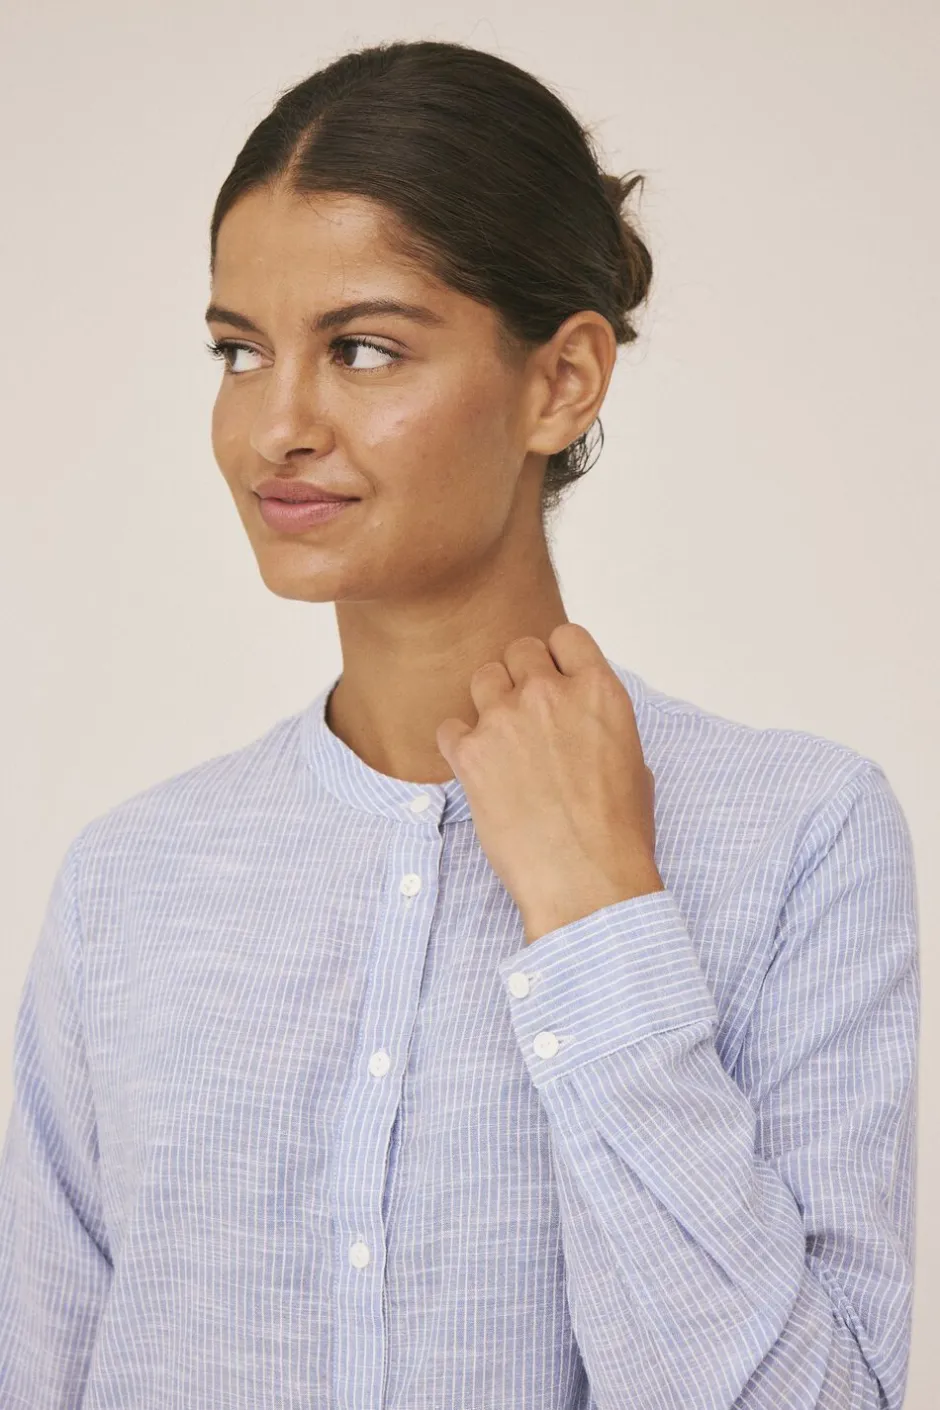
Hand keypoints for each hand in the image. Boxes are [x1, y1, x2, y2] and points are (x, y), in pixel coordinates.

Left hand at [435, 624, 664, 943]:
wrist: (586, 883)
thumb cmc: (618, 835)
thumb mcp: (633, 762)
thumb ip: (601, 723)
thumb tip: (583, 721)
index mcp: (599, 691)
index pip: (566, 636)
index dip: (559, 658)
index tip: (557, 681)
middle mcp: (550, 693)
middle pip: (520, 650)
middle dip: (522, 678)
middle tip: (527, 717)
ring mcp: (506, 719)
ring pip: (483, 678)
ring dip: (489, 703)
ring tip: (501, 742)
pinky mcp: (470, 753)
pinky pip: (449, 726)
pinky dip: (458, 744)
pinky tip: (476, 770)